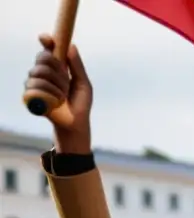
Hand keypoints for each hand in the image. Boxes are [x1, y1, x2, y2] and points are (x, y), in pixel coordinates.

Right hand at [25, 35, 92, 153]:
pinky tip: (56, 102)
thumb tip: (71, 45)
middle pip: (42, 58)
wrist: (75, 124)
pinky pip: (35, 86)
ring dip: (56, 85)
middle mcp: (43, 73)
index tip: (46, 38)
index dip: (46, 41)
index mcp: (57, 68)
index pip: (48, 50)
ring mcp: (35, 83)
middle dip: (57, 70)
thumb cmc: (80, 104)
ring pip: (39, 72)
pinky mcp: (30, 95)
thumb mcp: (83, 83)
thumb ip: (77, 66)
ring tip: (63, 96)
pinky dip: (50, 94)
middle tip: (67, 83)